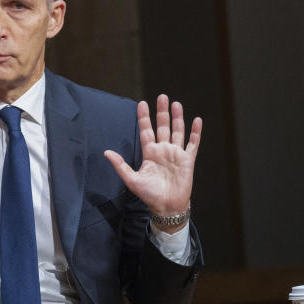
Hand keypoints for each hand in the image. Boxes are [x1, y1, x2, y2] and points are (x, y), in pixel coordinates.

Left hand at [104, 94, 202, 232]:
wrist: (167, 206)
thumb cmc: (149, 195)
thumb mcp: (132, 180)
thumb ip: (120, 165)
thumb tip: (106, 152)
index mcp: (150, 153)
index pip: (146, 131)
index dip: (144, 117)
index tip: (142, 103)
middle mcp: (163, 150)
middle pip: (163, 126)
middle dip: (162, 112)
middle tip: (162, 96)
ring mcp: (176, 154)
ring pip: (177, 131)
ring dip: (177, 118)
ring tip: (176, 104)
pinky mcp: (188, 160)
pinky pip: (193, 143)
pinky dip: (195, 132)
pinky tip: (196, 120)